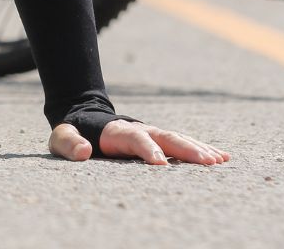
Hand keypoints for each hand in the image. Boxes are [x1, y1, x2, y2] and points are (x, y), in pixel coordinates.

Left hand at [49, 119, 230, 165]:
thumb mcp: (61, 138)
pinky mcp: (158, 140)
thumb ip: (68, 143)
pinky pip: (182, 143)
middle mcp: (138, 129)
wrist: (83, 119)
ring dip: (198, 149)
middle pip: (164, 136)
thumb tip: (84, 151)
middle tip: (207, 163)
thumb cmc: (72, 135)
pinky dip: (201, 148)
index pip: (134, 139)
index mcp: (115, 131)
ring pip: (177, 138)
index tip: (162, 165)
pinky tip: (222, 157)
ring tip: (219, 161)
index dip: (148, 150)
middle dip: (185, 149)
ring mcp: (150, 133)